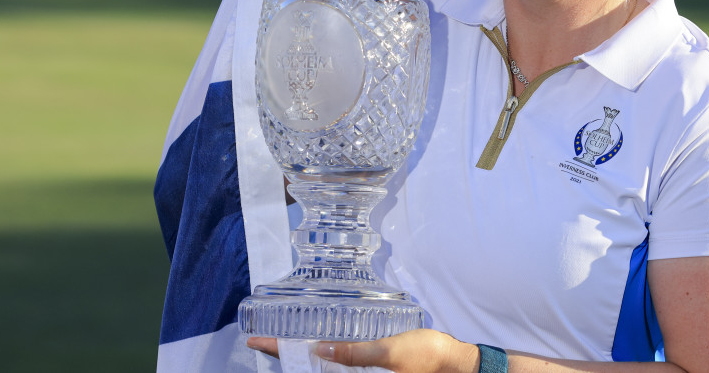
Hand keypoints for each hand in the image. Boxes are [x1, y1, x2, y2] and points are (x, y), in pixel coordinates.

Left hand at [248, 329, 478, 372]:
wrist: (454, 363)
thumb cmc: (426, 357)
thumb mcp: (391, 352)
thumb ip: (356, 354)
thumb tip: (320, 351)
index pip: (308, 370)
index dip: (279, 354)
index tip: (254, 343)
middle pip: (311, 371)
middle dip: (287, 357)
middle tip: (262, 339)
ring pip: (324, 368)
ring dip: (303, 356)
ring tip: (283, 339)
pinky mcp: (371, 370)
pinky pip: (341, 365)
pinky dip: (326, 354)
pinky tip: (318, 343)